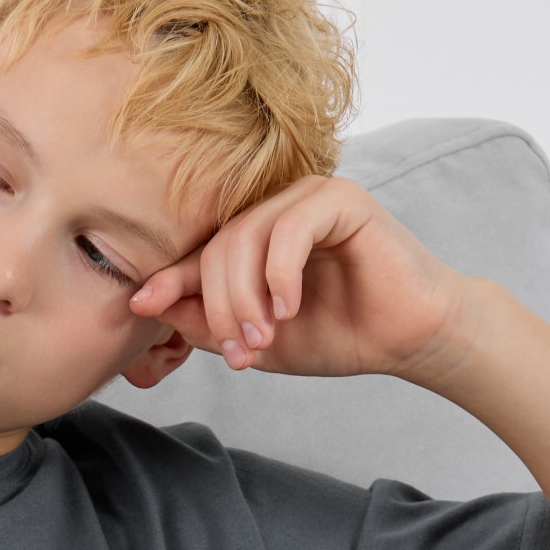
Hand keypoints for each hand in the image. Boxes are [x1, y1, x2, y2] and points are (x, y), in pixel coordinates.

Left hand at [129, 172, 480, 384]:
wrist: (408, 338)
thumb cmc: (340, 334)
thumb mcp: (258, 339)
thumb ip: (205, 322)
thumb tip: (146, 304)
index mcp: (252, 239)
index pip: (197, 253)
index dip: (167, 279)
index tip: (142, 306)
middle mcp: (274, 210)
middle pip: (216, 247)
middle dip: (218, 306)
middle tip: (238, 351)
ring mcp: (306, 198)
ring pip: (245, 237)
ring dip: (245, 298)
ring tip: (263, 338)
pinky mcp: (340, 198)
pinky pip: (290, 228)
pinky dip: (280, 274)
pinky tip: (290, 309)